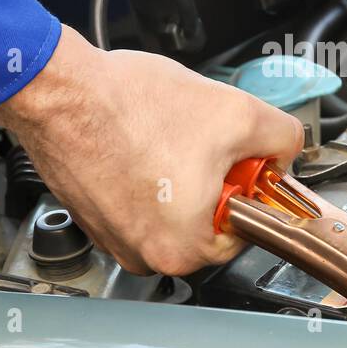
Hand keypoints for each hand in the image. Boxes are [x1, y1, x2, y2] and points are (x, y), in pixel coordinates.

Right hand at [0, 26, 304, 275]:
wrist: (61, 91)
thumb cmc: (128, 108)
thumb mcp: (239, 113)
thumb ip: (282, 138)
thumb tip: (285, 152)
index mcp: (185, 250)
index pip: (247, 228)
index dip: (249, 184)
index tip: (241, 161)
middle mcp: (146, 256)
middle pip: (210, 219)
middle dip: (214, 178)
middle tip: (202, 141)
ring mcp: (115, 239)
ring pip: (174, 209)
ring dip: (180, 175)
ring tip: (166, 137)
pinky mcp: (94, 217)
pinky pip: (140, 201)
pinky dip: (146, 175)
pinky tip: (140, 142)